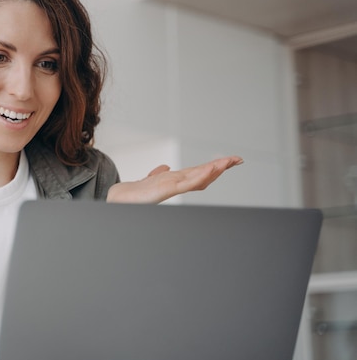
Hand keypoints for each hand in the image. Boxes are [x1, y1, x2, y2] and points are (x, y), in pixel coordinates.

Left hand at [106, 156, 242, 203]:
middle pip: (203, 173)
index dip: (213, 167)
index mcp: (174, 180)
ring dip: (215, 169)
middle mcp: (177, 183)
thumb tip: (165, 166)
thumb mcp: (149, 179)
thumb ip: (158, 173)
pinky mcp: (167, 189)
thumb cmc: (134, 193)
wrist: (120, 199)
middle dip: (221, 167)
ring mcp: (173, 186)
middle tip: (238, 159)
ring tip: (229, 162)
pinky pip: (187, 182)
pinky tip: (210, 170)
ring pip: (199, 177)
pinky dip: (200, 176)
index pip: (198, 171)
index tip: (228, 160)